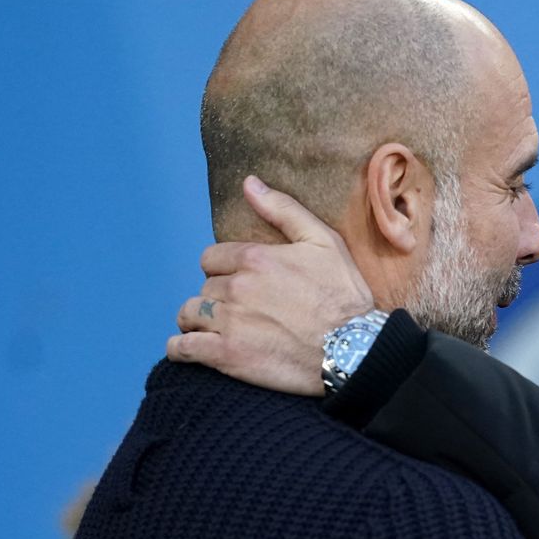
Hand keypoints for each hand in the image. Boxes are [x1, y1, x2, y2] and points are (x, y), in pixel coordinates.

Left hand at [168, 175, 373, 395]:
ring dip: (199, 321)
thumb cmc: (344, 295)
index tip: (242, 283)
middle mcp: (237, 287)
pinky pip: (182, 349)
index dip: (225, 269)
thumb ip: (284, 210)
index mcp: (256, 258)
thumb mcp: (325, 242)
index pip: (211, 258)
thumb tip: (250, 183)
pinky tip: (193, 349)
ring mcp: (229, 322)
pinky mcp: (227, 356)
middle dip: (218, 297)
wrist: (356, 349)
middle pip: (204, 288)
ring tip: (218, 330)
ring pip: (189, 315)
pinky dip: (182, 349)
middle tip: (243, 310)